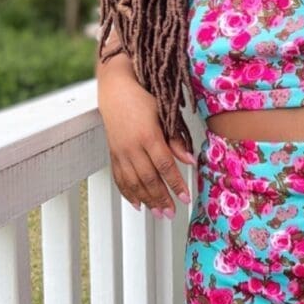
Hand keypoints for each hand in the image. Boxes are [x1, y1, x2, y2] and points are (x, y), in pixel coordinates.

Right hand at [97, 68, 195, 216]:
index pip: (165, 166)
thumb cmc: (143, 99)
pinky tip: (136, 204)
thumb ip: (176, 140)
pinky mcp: (112, 154)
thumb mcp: (164, 115)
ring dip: (147, 200)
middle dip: (162, 198)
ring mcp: (120, 152)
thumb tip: (190, 161)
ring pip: (133, 182)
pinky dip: (128, 193)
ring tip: (158, 213)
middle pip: (149, 179)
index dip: (176, 184)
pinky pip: (119, 178)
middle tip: (172, 213)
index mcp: (148, 135)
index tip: (186, 197)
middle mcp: (132, 147)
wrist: (115, 90)